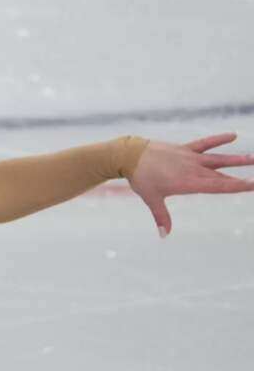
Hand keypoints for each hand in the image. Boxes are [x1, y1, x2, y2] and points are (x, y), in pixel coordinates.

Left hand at [129, 132, 253, 237]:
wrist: (129, 155)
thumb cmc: (140, 178)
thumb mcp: (151, 198)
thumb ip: (161, 216)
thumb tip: (164, 235)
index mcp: (188, 183)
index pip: (218, 186)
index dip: (237, 186)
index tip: (253, 185)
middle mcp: (192, 169)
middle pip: (221, 176)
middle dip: (240, 179)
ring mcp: (189, 157)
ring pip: (217, 159)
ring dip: (236, 159)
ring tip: (253, 158)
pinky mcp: (184, 148)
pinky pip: (204, 143)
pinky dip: (217, 140)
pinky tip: (232, 135)